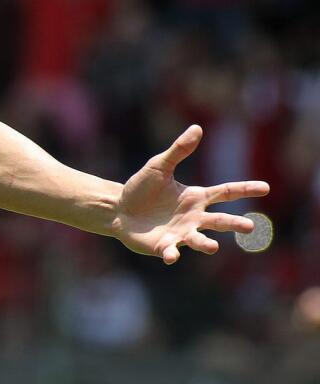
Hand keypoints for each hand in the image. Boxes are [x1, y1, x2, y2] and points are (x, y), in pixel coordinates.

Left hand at [113, 125, 268, 263]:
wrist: (119, 208)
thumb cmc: (141, 188)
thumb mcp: (158, 166)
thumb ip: (178, 150)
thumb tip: (197, 128)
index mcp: (196, 197)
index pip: (226, 193)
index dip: (245, 189)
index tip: (265, 188)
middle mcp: (194, 217)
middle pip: (219, 220)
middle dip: (234, 224)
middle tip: (249, 227)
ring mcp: (180, 233)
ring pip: (199, 239)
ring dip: (205, 244)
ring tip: (213, 247)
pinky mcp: (164, 246)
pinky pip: (171, 251)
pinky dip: (172, 254)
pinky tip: (171, 256)